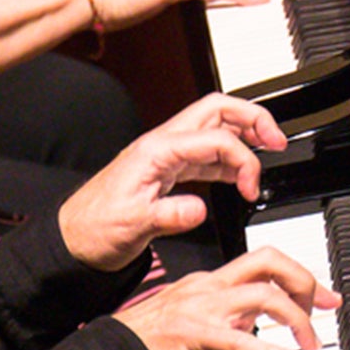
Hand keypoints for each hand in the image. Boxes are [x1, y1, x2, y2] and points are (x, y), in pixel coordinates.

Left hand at [57, 94, 286, 270]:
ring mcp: (166, 156)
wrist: (73, 240)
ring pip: (214, 129)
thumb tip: (199, 209)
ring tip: (267, 153)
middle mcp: (163, 145)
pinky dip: (228, 160)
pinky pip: (205, 155)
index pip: (215, 138)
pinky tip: (239, 177)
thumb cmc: (94, 229)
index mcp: (157, 150)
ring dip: (243, 137)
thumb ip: (168, 215)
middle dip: (252, 118)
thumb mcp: (132, 225)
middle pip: (217, 110)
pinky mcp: (167, 171)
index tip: (251, 187)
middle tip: (276, 140)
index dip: (243, 159)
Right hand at [117, 247, 341, 349]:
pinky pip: (239, 340)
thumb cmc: (150, 337)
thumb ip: (229, 312)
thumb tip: (259, 317)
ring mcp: (202, 308)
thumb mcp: (197, 316)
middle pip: (268, 261)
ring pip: (262, 295)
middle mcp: (210, 286)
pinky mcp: (193, 334)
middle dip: (304, 280)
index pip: (265, 262)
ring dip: (296, 318)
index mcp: (212, 280)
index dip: (300, 274)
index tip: (324, 295)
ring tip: (309, 342)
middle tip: (324, 306)